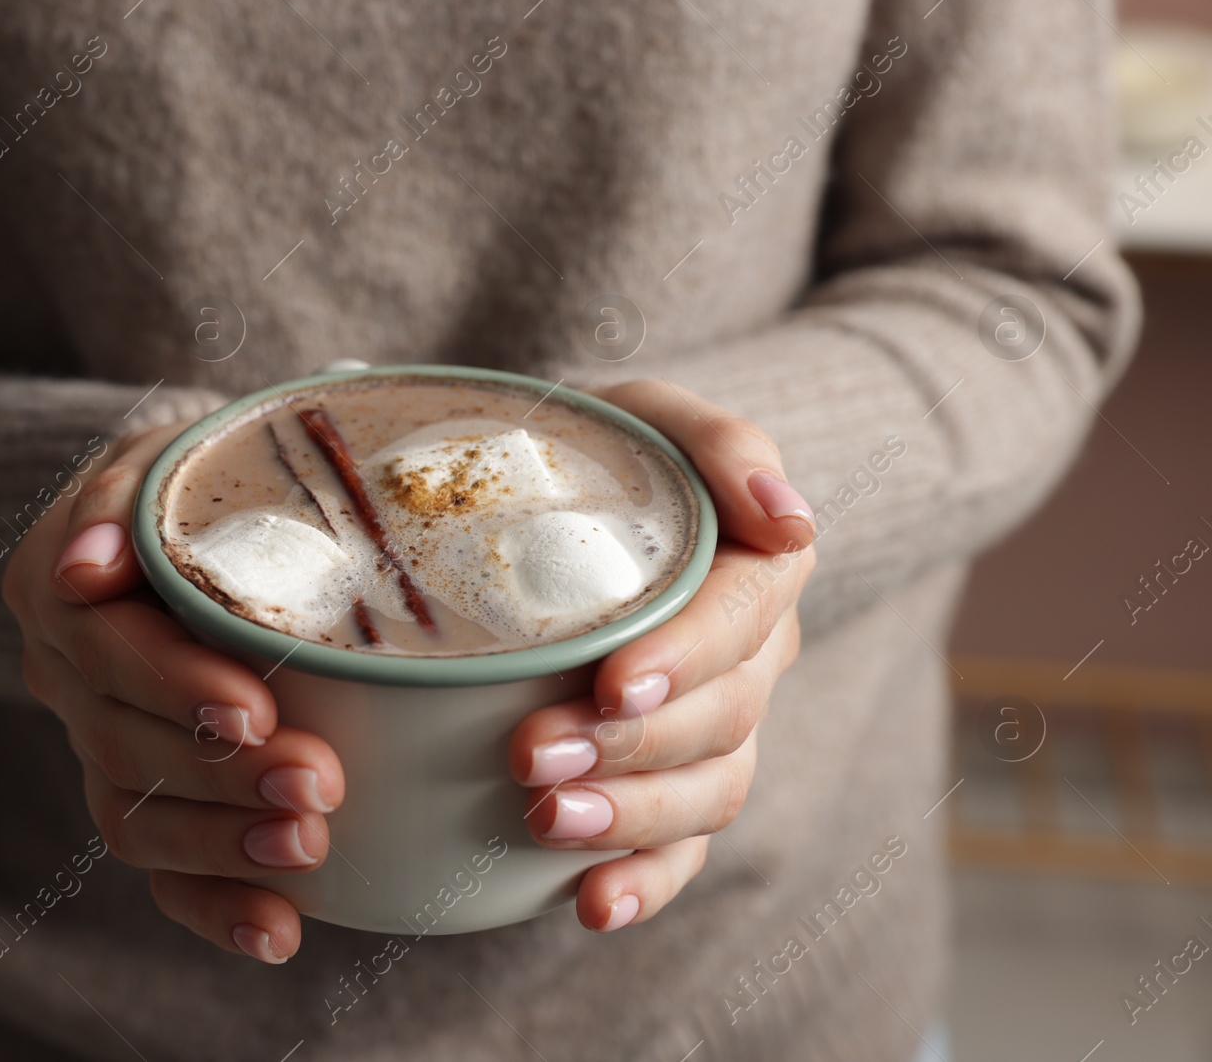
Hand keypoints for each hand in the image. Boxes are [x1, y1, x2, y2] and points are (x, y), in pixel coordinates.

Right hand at [2, 424, 344, 964]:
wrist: (167, 523)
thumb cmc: (191, 479)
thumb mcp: (161, 456)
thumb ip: (121, 496)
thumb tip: (84, 566)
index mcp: (63, 591)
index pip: (109, 648)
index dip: (175, 686)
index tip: (256, 709)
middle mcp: (69, 677)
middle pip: (126, 744)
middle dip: (224, 774)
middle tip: (317, 786)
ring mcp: (98, 744)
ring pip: (136, 817)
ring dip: (223, 845)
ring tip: (309, 848)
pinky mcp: (138, 796)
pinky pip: (160, 871)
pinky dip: (216, 908)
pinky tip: (280, 931)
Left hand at [509, 380, 816, 932]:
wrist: (573, 500)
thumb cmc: (606, 451)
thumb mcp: (651, 413)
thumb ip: (720, 443)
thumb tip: (789, 520)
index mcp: (753, 571)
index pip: (739, 620)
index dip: (686, 657)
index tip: (611, 682)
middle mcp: (749, 658)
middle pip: (719, 720)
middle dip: (630, 748)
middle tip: (531, 756)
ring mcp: (720, 727)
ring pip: (709, 792)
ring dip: (631, 820)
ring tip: (546, 823)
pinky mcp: (676, 778)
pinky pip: (685, 848)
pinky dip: (647, 882)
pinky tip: (593, 906)